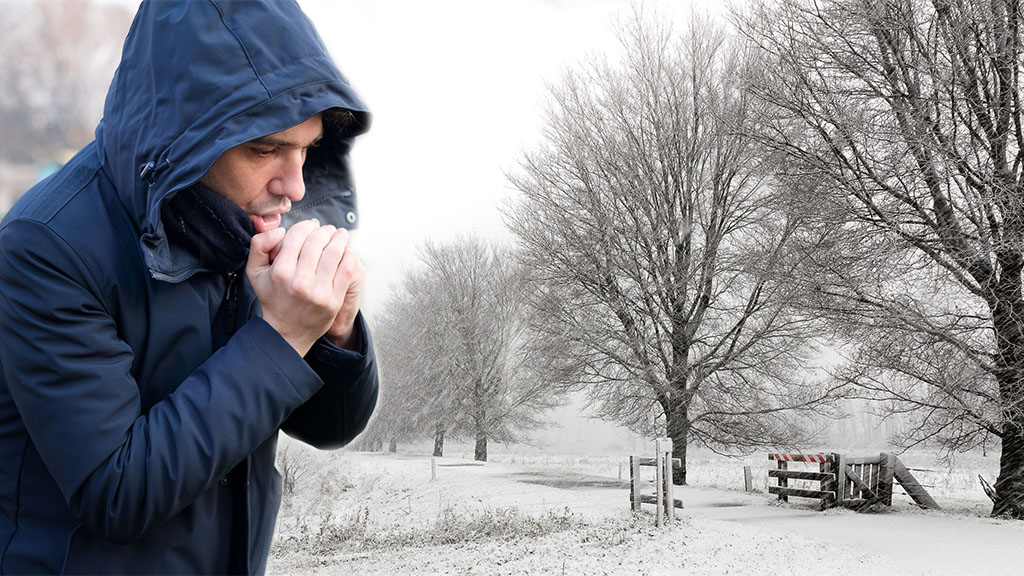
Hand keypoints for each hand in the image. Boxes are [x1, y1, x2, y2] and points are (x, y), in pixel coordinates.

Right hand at [246, 220, 357, 355]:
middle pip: (317, 242)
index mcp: (281, 271)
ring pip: (334, 253)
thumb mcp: (254, 272)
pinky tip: (348, 250)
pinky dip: (350, 255)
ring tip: (340, 234)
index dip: (306, 225)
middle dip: (324, 231)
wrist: (285, 333)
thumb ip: (259, 245)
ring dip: (339, 239)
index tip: (311, 226)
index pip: (298, 235)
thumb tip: (281, 230)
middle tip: (328, 229)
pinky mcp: (333, 300)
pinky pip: (347, 270)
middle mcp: (300, 281)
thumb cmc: (272, 298)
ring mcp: (319, 292)